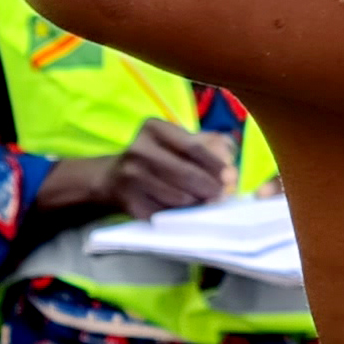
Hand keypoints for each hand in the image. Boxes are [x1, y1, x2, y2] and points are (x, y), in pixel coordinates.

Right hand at [87, 119, 237, 219]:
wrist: (112, 179)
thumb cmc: (156, 158)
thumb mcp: (178, 141)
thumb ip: (209, 145)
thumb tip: (231, 167)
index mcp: (153, 128)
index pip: (192, 147)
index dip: (215, 164)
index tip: (230, 176)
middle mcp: (139, 150)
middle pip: (186, 174)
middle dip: (211, 187)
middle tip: (223, 194)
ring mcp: (131, 178)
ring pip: (179, 197)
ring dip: (199, 203)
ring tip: (206, 201)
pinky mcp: (131, 203)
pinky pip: (167, 213)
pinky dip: (182, 214)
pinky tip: (186, 210)